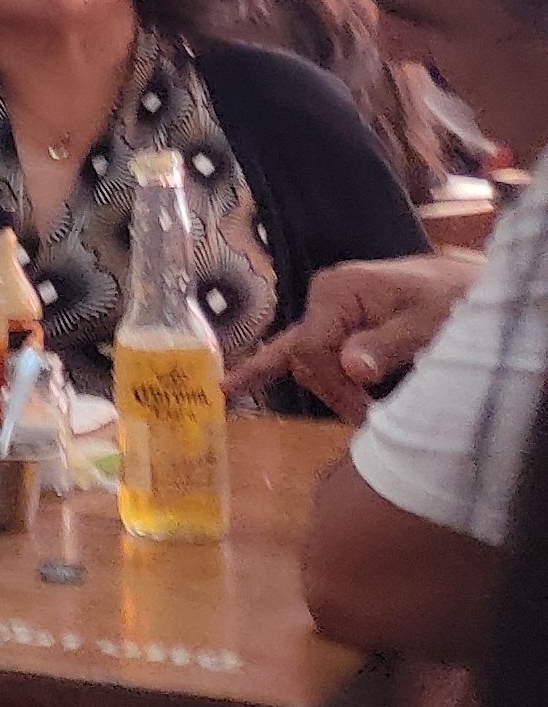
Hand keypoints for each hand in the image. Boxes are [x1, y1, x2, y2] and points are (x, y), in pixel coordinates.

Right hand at [235, 249, 481, 420]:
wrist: (470, 285)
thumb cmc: (453, 299)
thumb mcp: (428, 323)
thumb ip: (388, 344)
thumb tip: (352, 368)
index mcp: (337, 291)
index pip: (312, 348)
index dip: (333, 385)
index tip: (364, 414)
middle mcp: (322, 297)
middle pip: (303, 356)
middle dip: (330, 391)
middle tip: (365, 420)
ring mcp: (325, 310)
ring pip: (305, 359)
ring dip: (326, 388)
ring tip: (355, 414)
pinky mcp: (335, 322)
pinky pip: (303, 350)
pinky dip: (273, 369)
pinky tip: (236, 386)